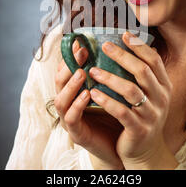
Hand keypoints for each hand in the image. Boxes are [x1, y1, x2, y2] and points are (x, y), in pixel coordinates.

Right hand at [54, 39, 123, 169]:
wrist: (122, 144)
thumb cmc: (118, 113)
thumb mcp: (114, 89)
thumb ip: (113, 70)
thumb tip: (126, 44)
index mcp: (76, 91)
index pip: (67, 69)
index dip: (71, 55)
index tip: (81, 42)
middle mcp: (69, 103)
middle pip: (59, 81)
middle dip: (69, 65)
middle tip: (82, 52)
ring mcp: (70, 118)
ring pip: (60, 100)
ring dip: (70, 85)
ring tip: (82, 73)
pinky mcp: (77, 133)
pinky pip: (71, 118)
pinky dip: (77, 106)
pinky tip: (87, 95)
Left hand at [88, 32, 177, 169]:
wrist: (144, 150)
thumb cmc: (142, 115)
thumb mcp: (148, 94)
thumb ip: (142, 74)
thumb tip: (128, 45)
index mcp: (164, 86)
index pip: (154, 60)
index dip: (139, 46)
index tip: (123, 34)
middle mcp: (161, 98)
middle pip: (142, 71)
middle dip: (122, 56)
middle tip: (104, 46)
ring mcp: (152, 115)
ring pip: (131, 90)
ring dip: (110, 78)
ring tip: (92, 70)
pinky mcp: (139, 129)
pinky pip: (121, 111)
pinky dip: (106, 101)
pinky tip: (93, 93)